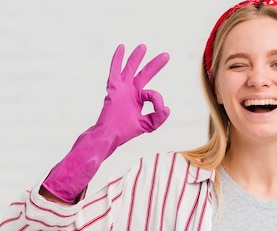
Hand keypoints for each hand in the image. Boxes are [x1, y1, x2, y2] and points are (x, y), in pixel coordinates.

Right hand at [41, 44, 169, 202]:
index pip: (153, 94)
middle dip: (155, 65)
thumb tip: (168, 108)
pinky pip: (115, 71)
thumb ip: (158, 118)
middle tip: (167, 55)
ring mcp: (121, 89)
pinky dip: (118, 59)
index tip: (161, 110)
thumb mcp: (146, 126)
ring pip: (131, 69)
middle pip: (144, 74)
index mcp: (138, 100)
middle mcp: (130, 92)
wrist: (108, 136)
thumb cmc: (124, 133)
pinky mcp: (113, 89)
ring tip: (144, 47)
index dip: (159, 101)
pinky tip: (121, 48)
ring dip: (137, 58)